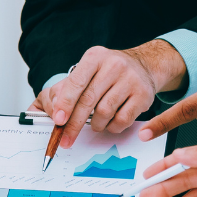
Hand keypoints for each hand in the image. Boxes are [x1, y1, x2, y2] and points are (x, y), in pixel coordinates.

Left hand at [48, 41, 185, 148]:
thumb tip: (53, 109)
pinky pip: (122, 120)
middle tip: (66, 139)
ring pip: (104, 113)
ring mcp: (131, 79)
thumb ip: (66, 89)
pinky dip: (112, 127)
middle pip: (88, 100)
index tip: (58, 120)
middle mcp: (114, 65)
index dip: (65, 103)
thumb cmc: (109, 73)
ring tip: (96, 123)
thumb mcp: (86, 72)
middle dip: (74, 124)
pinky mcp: (143, 95)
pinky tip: (110, 122)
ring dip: (96, 125)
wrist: (144, 66)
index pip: (76, 82)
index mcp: (95, 57)